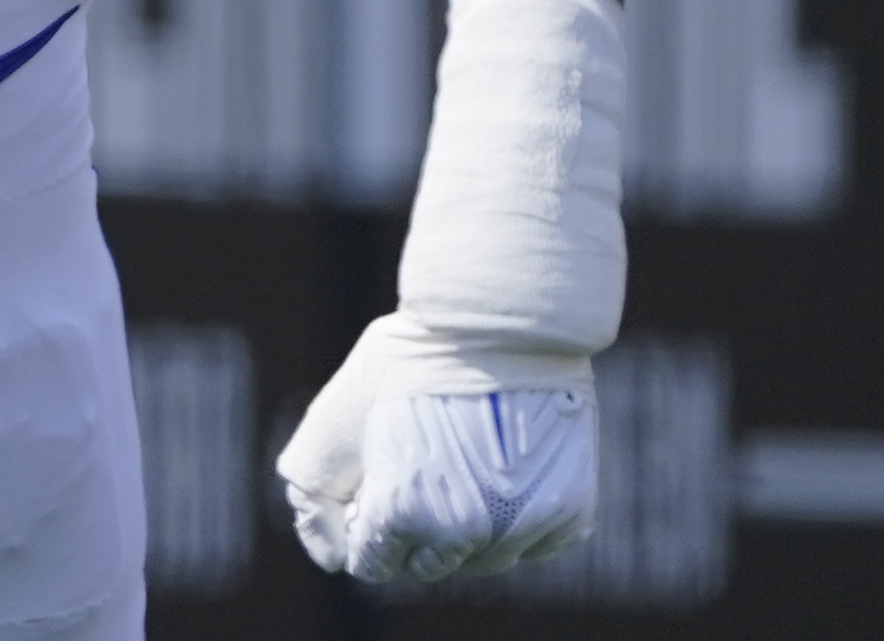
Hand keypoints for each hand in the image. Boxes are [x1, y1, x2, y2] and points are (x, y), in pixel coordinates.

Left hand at [276, 314, 593, 585]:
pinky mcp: (569, 512)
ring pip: (485, 559)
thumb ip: (314, 492)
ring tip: (464, 459)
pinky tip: (507, 469)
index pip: (374, 563)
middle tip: (422, 464)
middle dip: (415, 527)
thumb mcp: (334, 417)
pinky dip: (521, 520)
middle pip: (429, 565)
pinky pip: (536, 545)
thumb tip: (331, 559)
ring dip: (469, 527)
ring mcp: (522, 526)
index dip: (368, 520)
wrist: (499, 317)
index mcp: (402, 513)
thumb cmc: (407, 360)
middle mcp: (464, 533)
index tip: (377, 479)